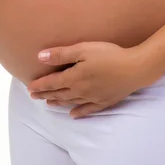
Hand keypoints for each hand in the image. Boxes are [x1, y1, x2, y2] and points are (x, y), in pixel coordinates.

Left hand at [27, 42, 152, 117]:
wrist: (135, 68)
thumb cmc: (109, 55)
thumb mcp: (83, 49)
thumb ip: (61, 54)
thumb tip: (40, 57)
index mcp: (74, 77)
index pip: (51, 83)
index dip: (39, 85)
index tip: (29, 88)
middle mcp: (81, 90)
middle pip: (59, 93)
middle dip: (45, 94)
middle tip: (34, 97)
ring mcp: (93, 97)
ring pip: (71, 102)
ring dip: (58, 102)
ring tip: (49, 103)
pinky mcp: (105, 101)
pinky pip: (88, 109)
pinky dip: (79, 112)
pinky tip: (74, 115)